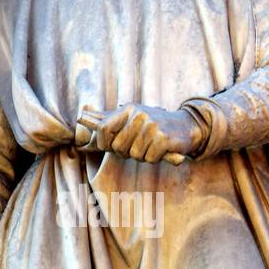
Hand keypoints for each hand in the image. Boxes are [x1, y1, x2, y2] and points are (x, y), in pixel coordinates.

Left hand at [78, 103, 205, 163]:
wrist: (186, 126)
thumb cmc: (154, 126)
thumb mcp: (131, 119)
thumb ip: (108, 119)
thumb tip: (82, 117)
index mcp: (128, 110)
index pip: (102, 129)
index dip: (103, 143)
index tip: (112, 147)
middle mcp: (139, 115)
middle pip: (118, 147)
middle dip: (127, 152)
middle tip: (139, 146)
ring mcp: (152, 125)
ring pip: (135, 155)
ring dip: (143, 156)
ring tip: (152, 146)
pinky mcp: (163, 138)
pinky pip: (149, 158)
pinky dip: (155, 158)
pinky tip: (162, 150)